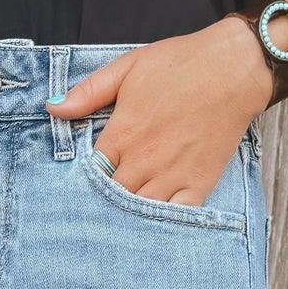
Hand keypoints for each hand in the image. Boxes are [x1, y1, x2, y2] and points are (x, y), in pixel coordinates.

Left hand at [47, 18, 273, 203]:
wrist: (235, 68)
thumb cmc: (181, 64)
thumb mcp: (128, 67)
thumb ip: (88, 92)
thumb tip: (52, 108)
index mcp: (122, 134)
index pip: (90, 172)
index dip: (84, 180)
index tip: (84, 182)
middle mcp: (143, 160)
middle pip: (110, 197)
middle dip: (102, 202)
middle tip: (97, 207)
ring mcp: (171, 176)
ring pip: (137, 212)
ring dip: (126, 216)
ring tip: (119, 219)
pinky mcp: (197, 185)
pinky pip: (173, 217)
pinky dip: (160, 223)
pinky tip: (150, 224)